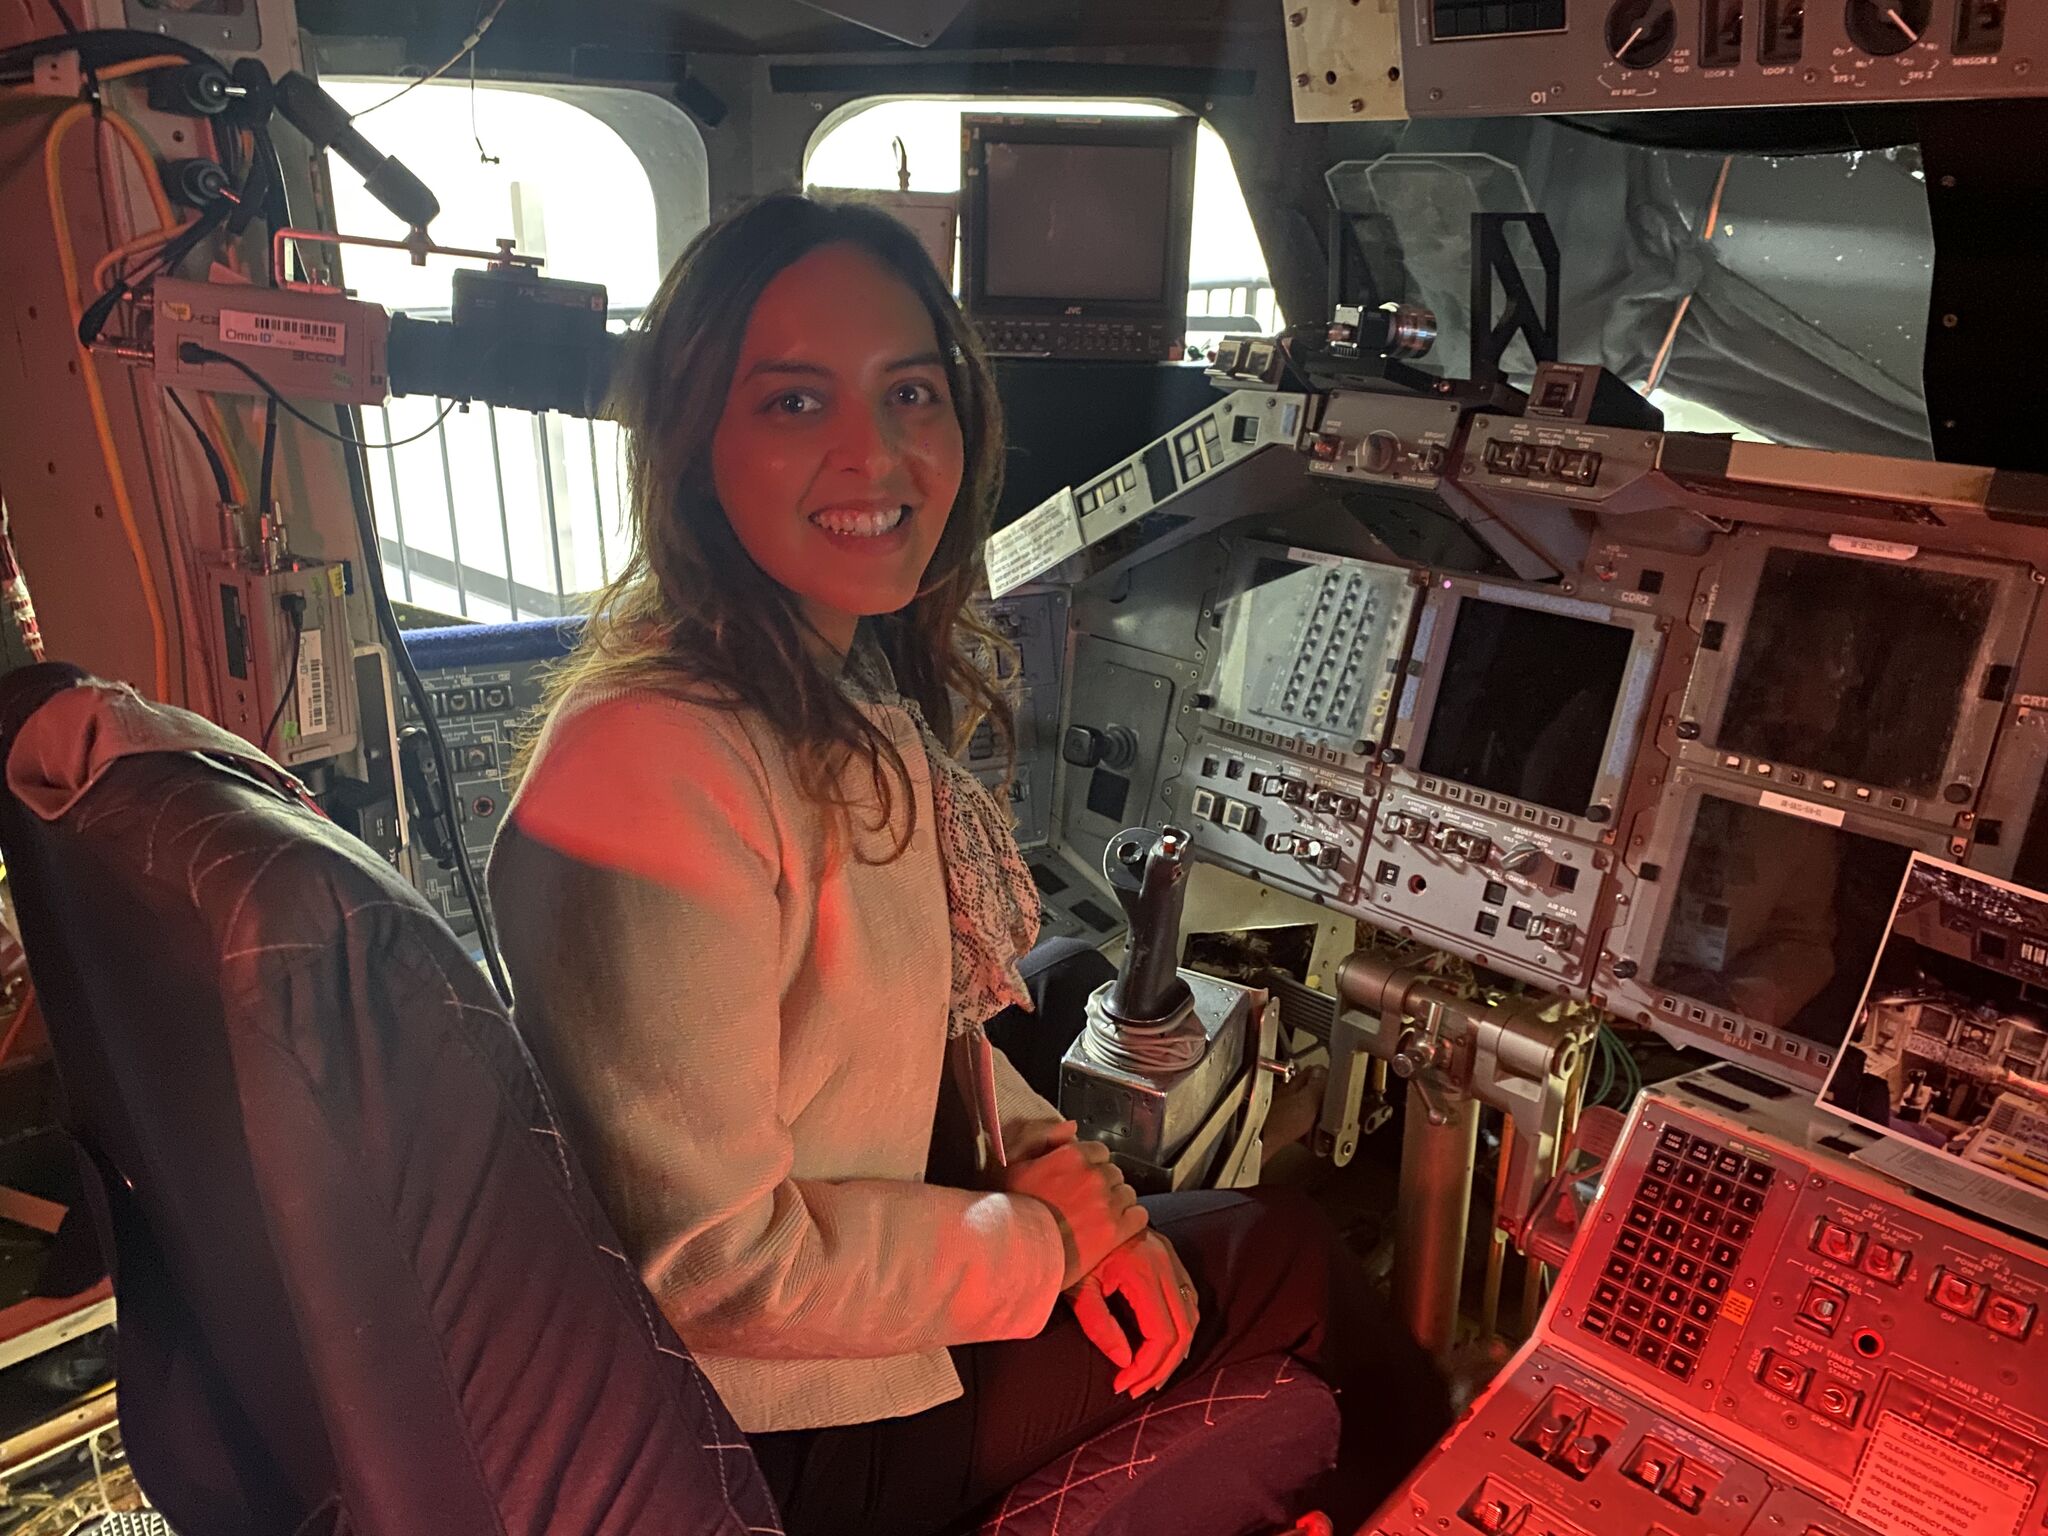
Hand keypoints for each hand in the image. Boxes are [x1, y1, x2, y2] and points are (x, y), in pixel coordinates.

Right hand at [1000, 1120, 1147, 1288]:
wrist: (1020, 1251)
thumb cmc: (1013, 1208)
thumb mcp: (1014, 1163)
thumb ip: (1041, 1137)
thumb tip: (1073, 1127)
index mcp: (1072, 1156)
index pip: (1099, 1151)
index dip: (1090, 1165)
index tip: (1080, 1180)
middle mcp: (1094, 1175)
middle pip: (1114, 1172)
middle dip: (1104, 1184)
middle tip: (1087, 1201)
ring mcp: (1108, 1202)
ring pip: (1127, 1193)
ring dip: (1117, 1202)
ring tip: (1099, 1216)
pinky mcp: (1117, 1229)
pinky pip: (1139, 1216)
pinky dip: (1131, 1220)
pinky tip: (1116, 1227)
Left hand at [1065, 1230, 1198, 1396]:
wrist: (1073, 1208)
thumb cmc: (1069, 1246)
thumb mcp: (1077, 1288)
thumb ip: (1099, 1326)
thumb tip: (1124, 1362)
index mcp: (1144, 1270)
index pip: (1162, 1334)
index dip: (1146, 1367)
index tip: (1123, 1384)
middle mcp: (1165, 1263)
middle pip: (1184, 1330)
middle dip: (1163, 1367)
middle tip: (1138, 1388)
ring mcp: (1171, 1257)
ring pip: (1192, 1315)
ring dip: (1176, 1350)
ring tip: (1151, 1374)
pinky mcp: (1168, 1256)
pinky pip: (1188, 1299)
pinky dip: (1181, 1327)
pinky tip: (1163, 1345)